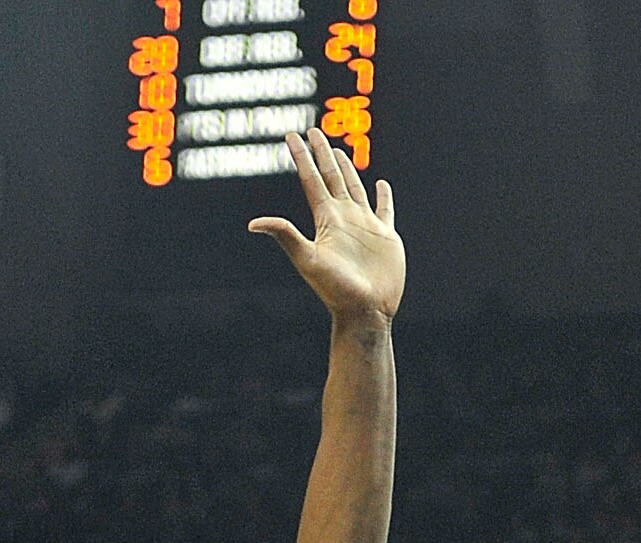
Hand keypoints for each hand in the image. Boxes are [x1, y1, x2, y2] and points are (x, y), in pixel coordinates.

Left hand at [251, 127, 403, 324]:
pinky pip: (385, 210)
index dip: (302, 157)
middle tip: (313, 131)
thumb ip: (285, 235)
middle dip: (322, 153)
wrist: (366, 314)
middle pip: (331, 177)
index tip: (292, 135)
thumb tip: (253, 224)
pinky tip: (382, 185)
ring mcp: (365, 227)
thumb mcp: (308, 259)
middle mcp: (344, 219)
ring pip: (355, 188)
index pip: (311, 180)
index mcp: (326, 220)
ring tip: (339, 151)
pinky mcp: (386, 237)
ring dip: (347, 169)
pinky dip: (384, 197)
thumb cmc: (336, 291)